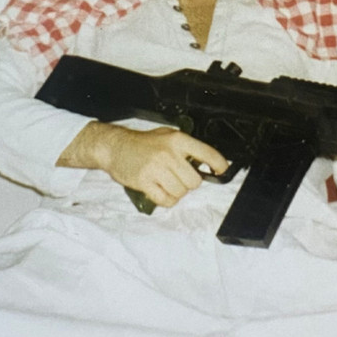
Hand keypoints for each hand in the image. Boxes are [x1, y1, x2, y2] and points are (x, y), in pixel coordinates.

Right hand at [56, 122, 228, 206]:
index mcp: (177, 140)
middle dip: (188, 183)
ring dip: (176, 192)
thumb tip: (208, 164)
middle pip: (194, 181)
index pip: (207, 153)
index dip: (219, 165)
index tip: (221, 171)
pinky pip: (166, 200)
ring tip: (165, 182)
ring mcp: (156, 168)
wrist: (115, 147)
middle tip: (177, 177)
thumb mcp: (167, 136)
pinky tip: (159, 190)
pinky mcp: (144, 182)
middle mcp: (168, 153)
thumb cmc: (142, 143)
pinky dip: (165, 200)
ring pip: (181, 192)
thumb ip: (186, 148)